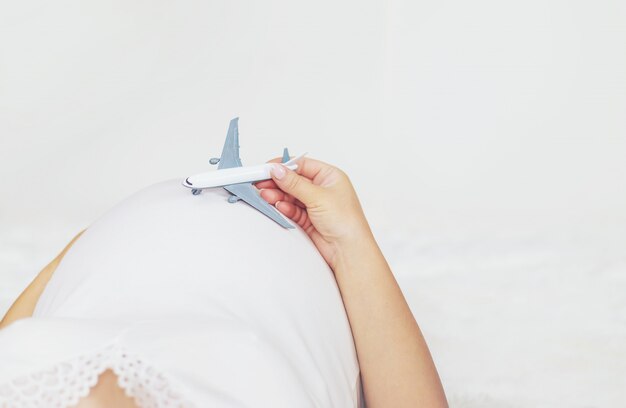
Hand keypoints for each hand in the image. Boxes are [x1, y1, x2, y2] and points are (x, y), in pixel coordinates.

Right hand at [255, 157, 373, 269]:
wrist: (348, 250)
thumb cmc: (346, 222)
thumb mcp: (318, 196)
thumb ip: (295, 183)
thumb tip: (278, 170)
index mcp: (330, 177)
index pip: (302, 165)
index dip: (284, 166)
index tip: (268, 168)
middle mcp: (322, 189)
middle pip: (294, 180)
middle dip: (277, 182)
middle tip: (261, 182)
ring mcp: (314, 204)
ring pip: (290, 195)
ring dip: (277, 195)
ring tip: (266, 195)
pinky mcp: (308, 219)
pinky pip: (291, 209)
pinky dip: (283, 207)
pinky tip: (277, 206)